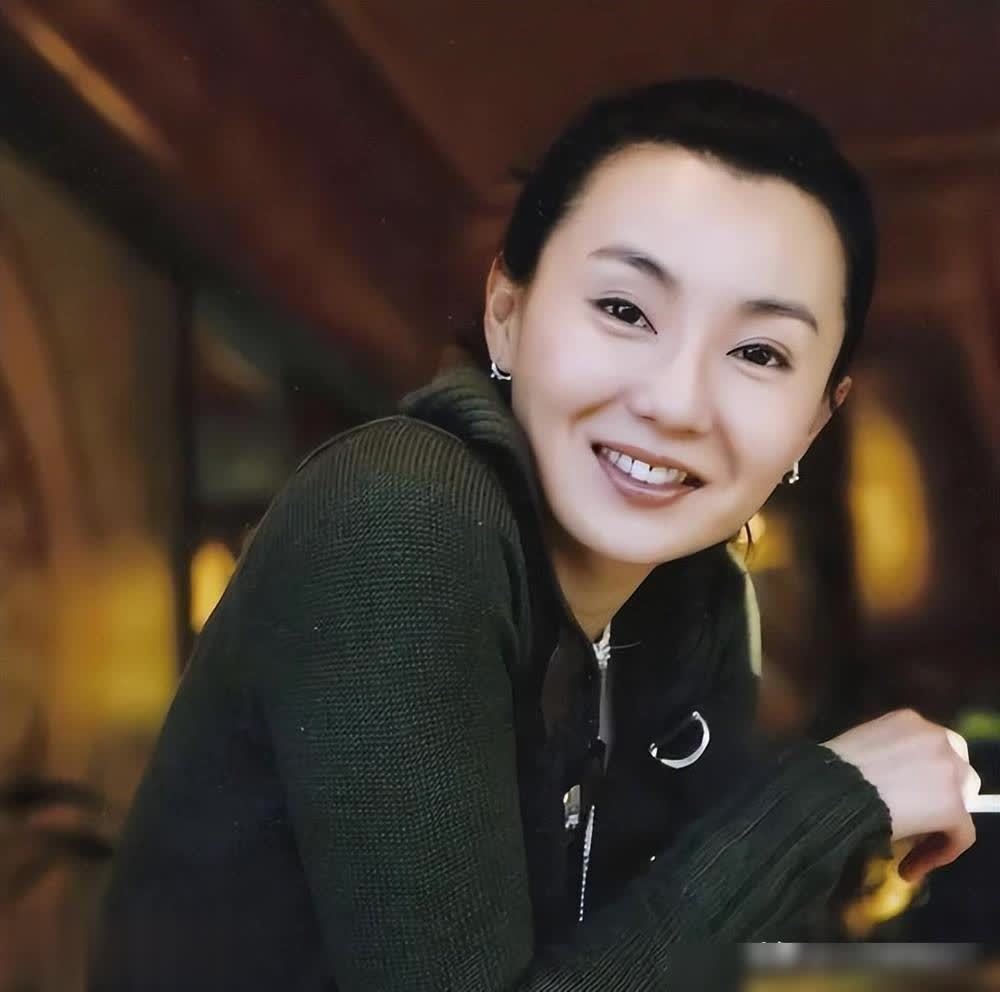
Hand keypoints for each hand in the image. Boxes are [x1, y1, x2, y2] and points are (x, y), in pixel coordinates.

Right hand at [824, 709, 979, 883]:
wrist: (829, 790)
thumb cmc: (828, 773)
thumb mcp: (860, 749)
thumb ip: (886, 758)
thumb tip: (894, 786)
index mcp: (908, 720)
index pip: (935, 746)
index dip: (926, 775)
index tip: (909, 796)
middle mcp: (936, 736)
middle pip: (958, 770)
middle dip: (941, 795)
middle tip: (915, 819)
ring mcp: (950, 769)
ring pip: (963, 801)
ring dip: (941, 823)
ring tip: (911, 846)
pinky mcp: (954, 804)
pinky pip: (960, 836)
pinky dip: (940, 853)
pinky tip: (909, 867)